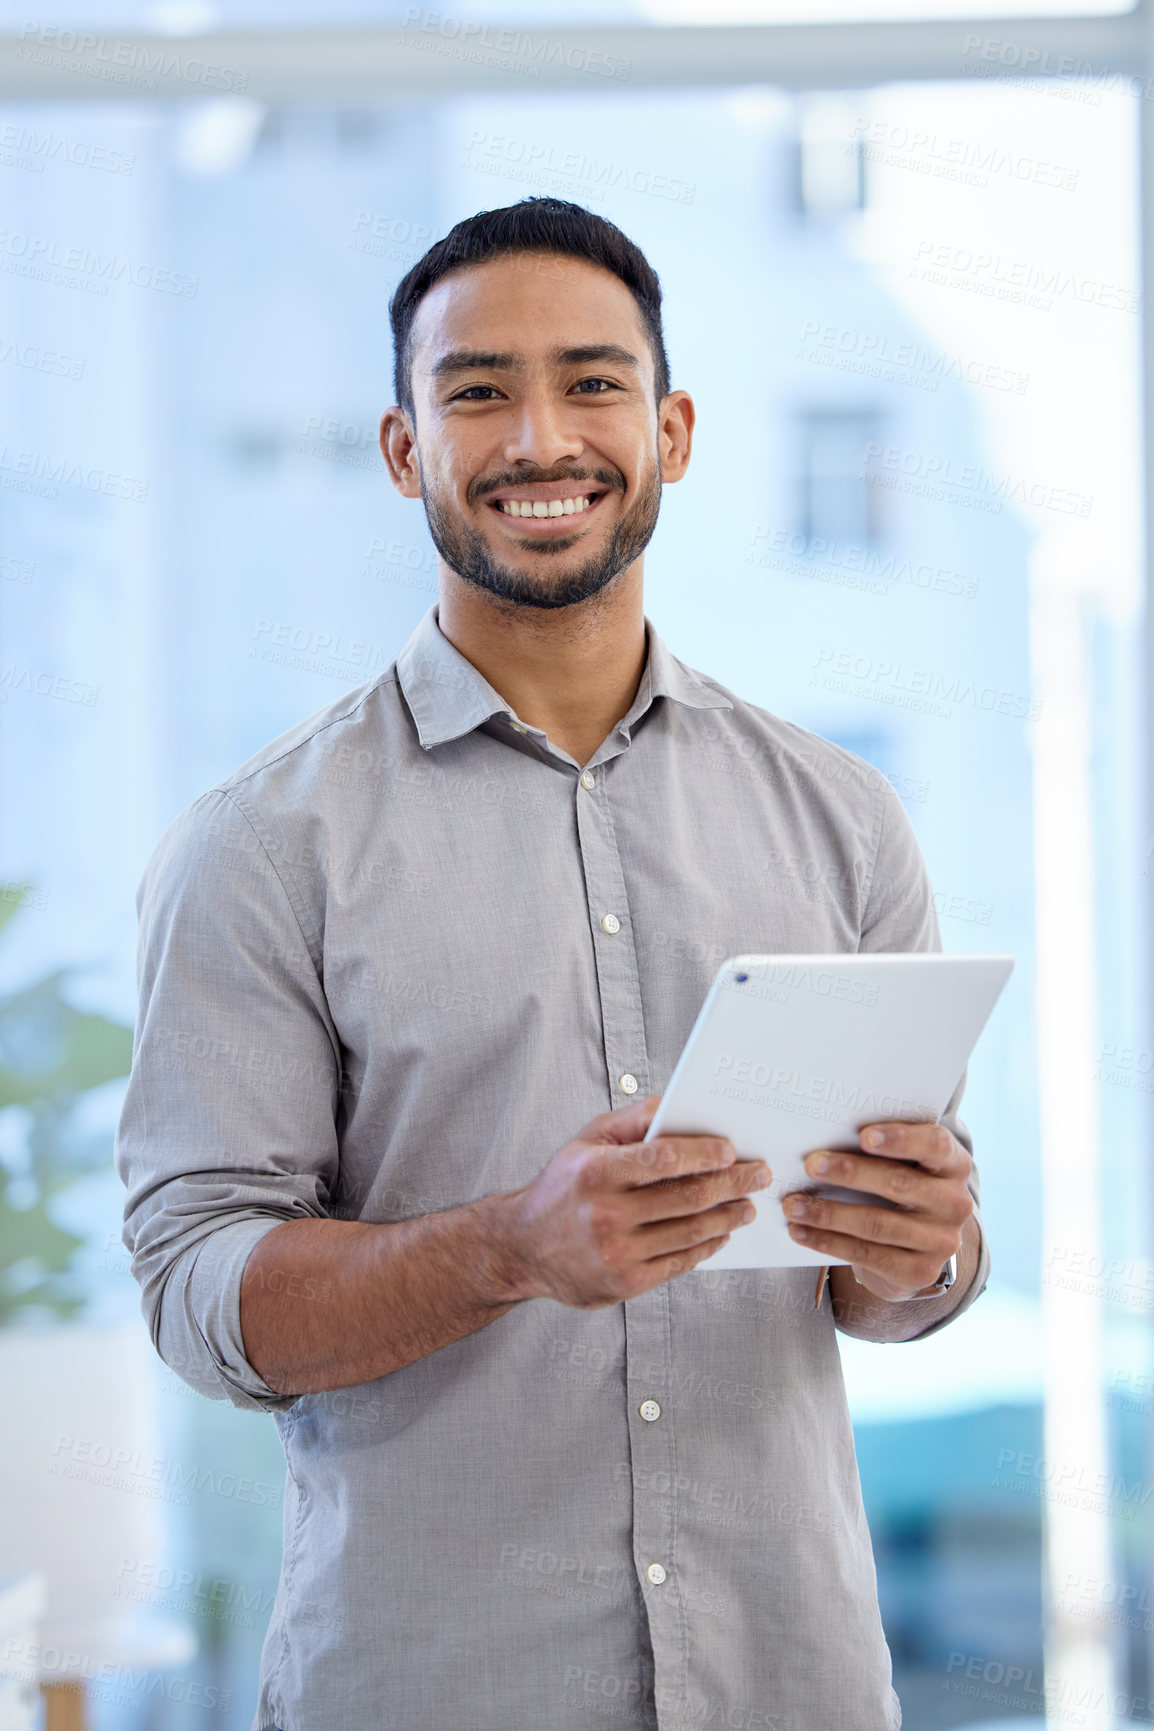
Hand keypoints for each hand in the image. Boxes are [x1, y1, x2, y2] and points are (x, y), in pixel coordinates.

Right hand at [500, 1095, 771, 1308]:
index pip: (665, 1158)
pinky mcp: (625, 1283)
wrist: (522, 1247)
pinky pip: (680, 1263)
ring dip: (728, 1216)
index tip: (731, 1150)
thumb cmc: (561, 1188)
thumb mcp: (586, 1141)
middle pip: (688, 1197)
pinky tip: (720, 1233)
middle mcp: (606, 1214)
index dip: (705, 1154)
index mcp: (597, 1172)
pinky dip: (707, 1246)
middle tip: (757, 1175)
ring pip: (691, 1232)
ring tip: (746, 1205)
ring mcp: (617, 1252)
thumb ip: (633, 1121)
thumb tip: (679, 1107)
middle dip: (732, 1184)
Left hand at [782, 1121, 972, 1302]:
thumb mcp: (904, 1163)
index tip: (863, 1135)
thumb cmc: (900, 1187)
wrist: (915, 1247)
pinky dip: (828, 1242)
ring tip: (793, 1205)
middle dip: (850, 1172)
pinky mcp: (919, 1271)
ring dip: (828, 1213)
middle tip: (811, 1164)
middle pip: (899, 1183)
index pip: (935, 1145)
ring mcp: (940, 1241)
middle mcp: (954, 1203)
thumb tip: (825, 1132)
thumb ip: (880, 1147)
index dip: (900, 1139)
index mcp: (954, 1165)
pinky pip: (867, 1254)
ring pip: (877, 1223)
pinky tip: (801, 1232)